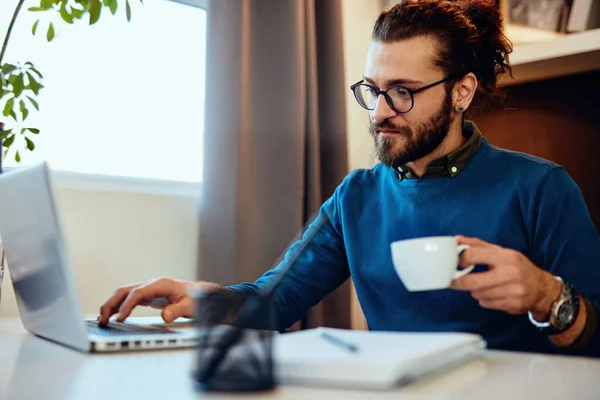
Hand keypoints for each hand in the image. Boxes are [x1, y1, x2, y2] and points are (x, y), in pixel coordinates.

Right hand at [98, 277, 221, 324]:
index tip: (120, 318)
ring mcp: (148, 289)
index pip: (138, 293)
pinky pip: (128, 299)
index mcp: (160, 284)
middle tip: (102, 319)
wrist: (201, 294)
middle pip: (125, 290)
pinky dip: (118, 306)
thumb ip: (178, 311)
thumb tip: (165, 316)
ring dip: (111, 305)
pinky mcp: (147, 296)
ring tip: (102, 319)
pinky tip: (112, 316)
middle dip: (111, 303)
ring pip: (124, 294)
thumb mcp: (190, 306)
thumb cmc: (196, 298)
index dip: (127, 305)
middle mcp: (151, 284)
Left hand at [451, 236, 561, 318]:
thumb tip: (457, 240)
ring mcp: (512, 291)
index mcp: (505, 256)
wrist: (542, 288)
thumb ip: (477, 245)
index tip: (457, 264)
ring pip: (477, 294)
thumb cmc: (517, 267)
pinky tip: (492, 294)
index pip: (471, 256)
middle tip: (452, 281)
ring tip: (482, 285)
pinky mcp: (512, 305)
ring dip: (474, 291)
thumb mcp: (501, 251)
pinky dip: (484, 300)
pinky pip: (486, 304)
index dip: (460, 260)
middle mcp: (509, 273)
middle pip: (471, 282)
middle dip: (458, 282)